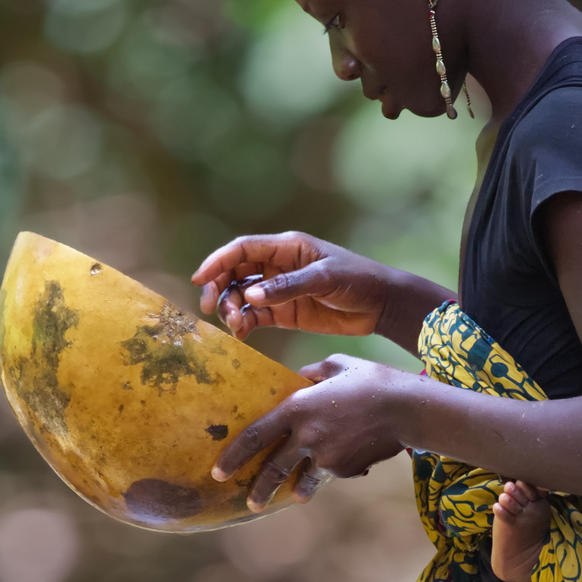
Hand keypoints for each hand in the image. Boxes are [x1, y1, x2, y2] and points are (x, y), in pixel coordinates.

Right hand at [190, 232, 396, 339]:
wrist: (381, 305)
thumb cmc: (358, 279)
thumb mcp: (325, 278)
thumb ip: (288, 286)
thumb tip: (250, 297)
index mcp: (287, 247)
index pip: (243, 249)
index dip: (218, 261)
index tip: (200, 278)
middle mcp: (278, 266)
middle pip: (235, 272)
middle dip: (219, 287)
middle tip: (211, 307)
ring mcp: (279, 290)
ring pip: (241, 296)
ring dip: (231, 309)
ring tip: (235, 325)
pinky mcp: (285, 312)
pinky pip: (255, 316)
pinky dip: (244, 324)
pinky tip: (241, 334)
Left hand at [211, 354, 419, 510]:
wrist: (408, 408)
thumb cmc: (372, 379)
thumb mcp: (337, 365)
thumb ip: (312, 374)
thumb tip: (299, 378)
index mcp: (298, 407)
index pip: (255, 436)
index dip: (233, 456)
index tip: (218, 472)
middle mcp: (306, 436)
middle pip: (272, 468)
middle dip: (258, 489)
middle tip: (249, 501)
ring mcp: (326, 457)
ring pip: (302, 478)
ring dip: (292, 490)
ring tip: (290, 496)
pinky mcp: (345, 470)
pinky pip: (332, 472)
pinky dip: (331, 470)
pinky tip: (341, 463)